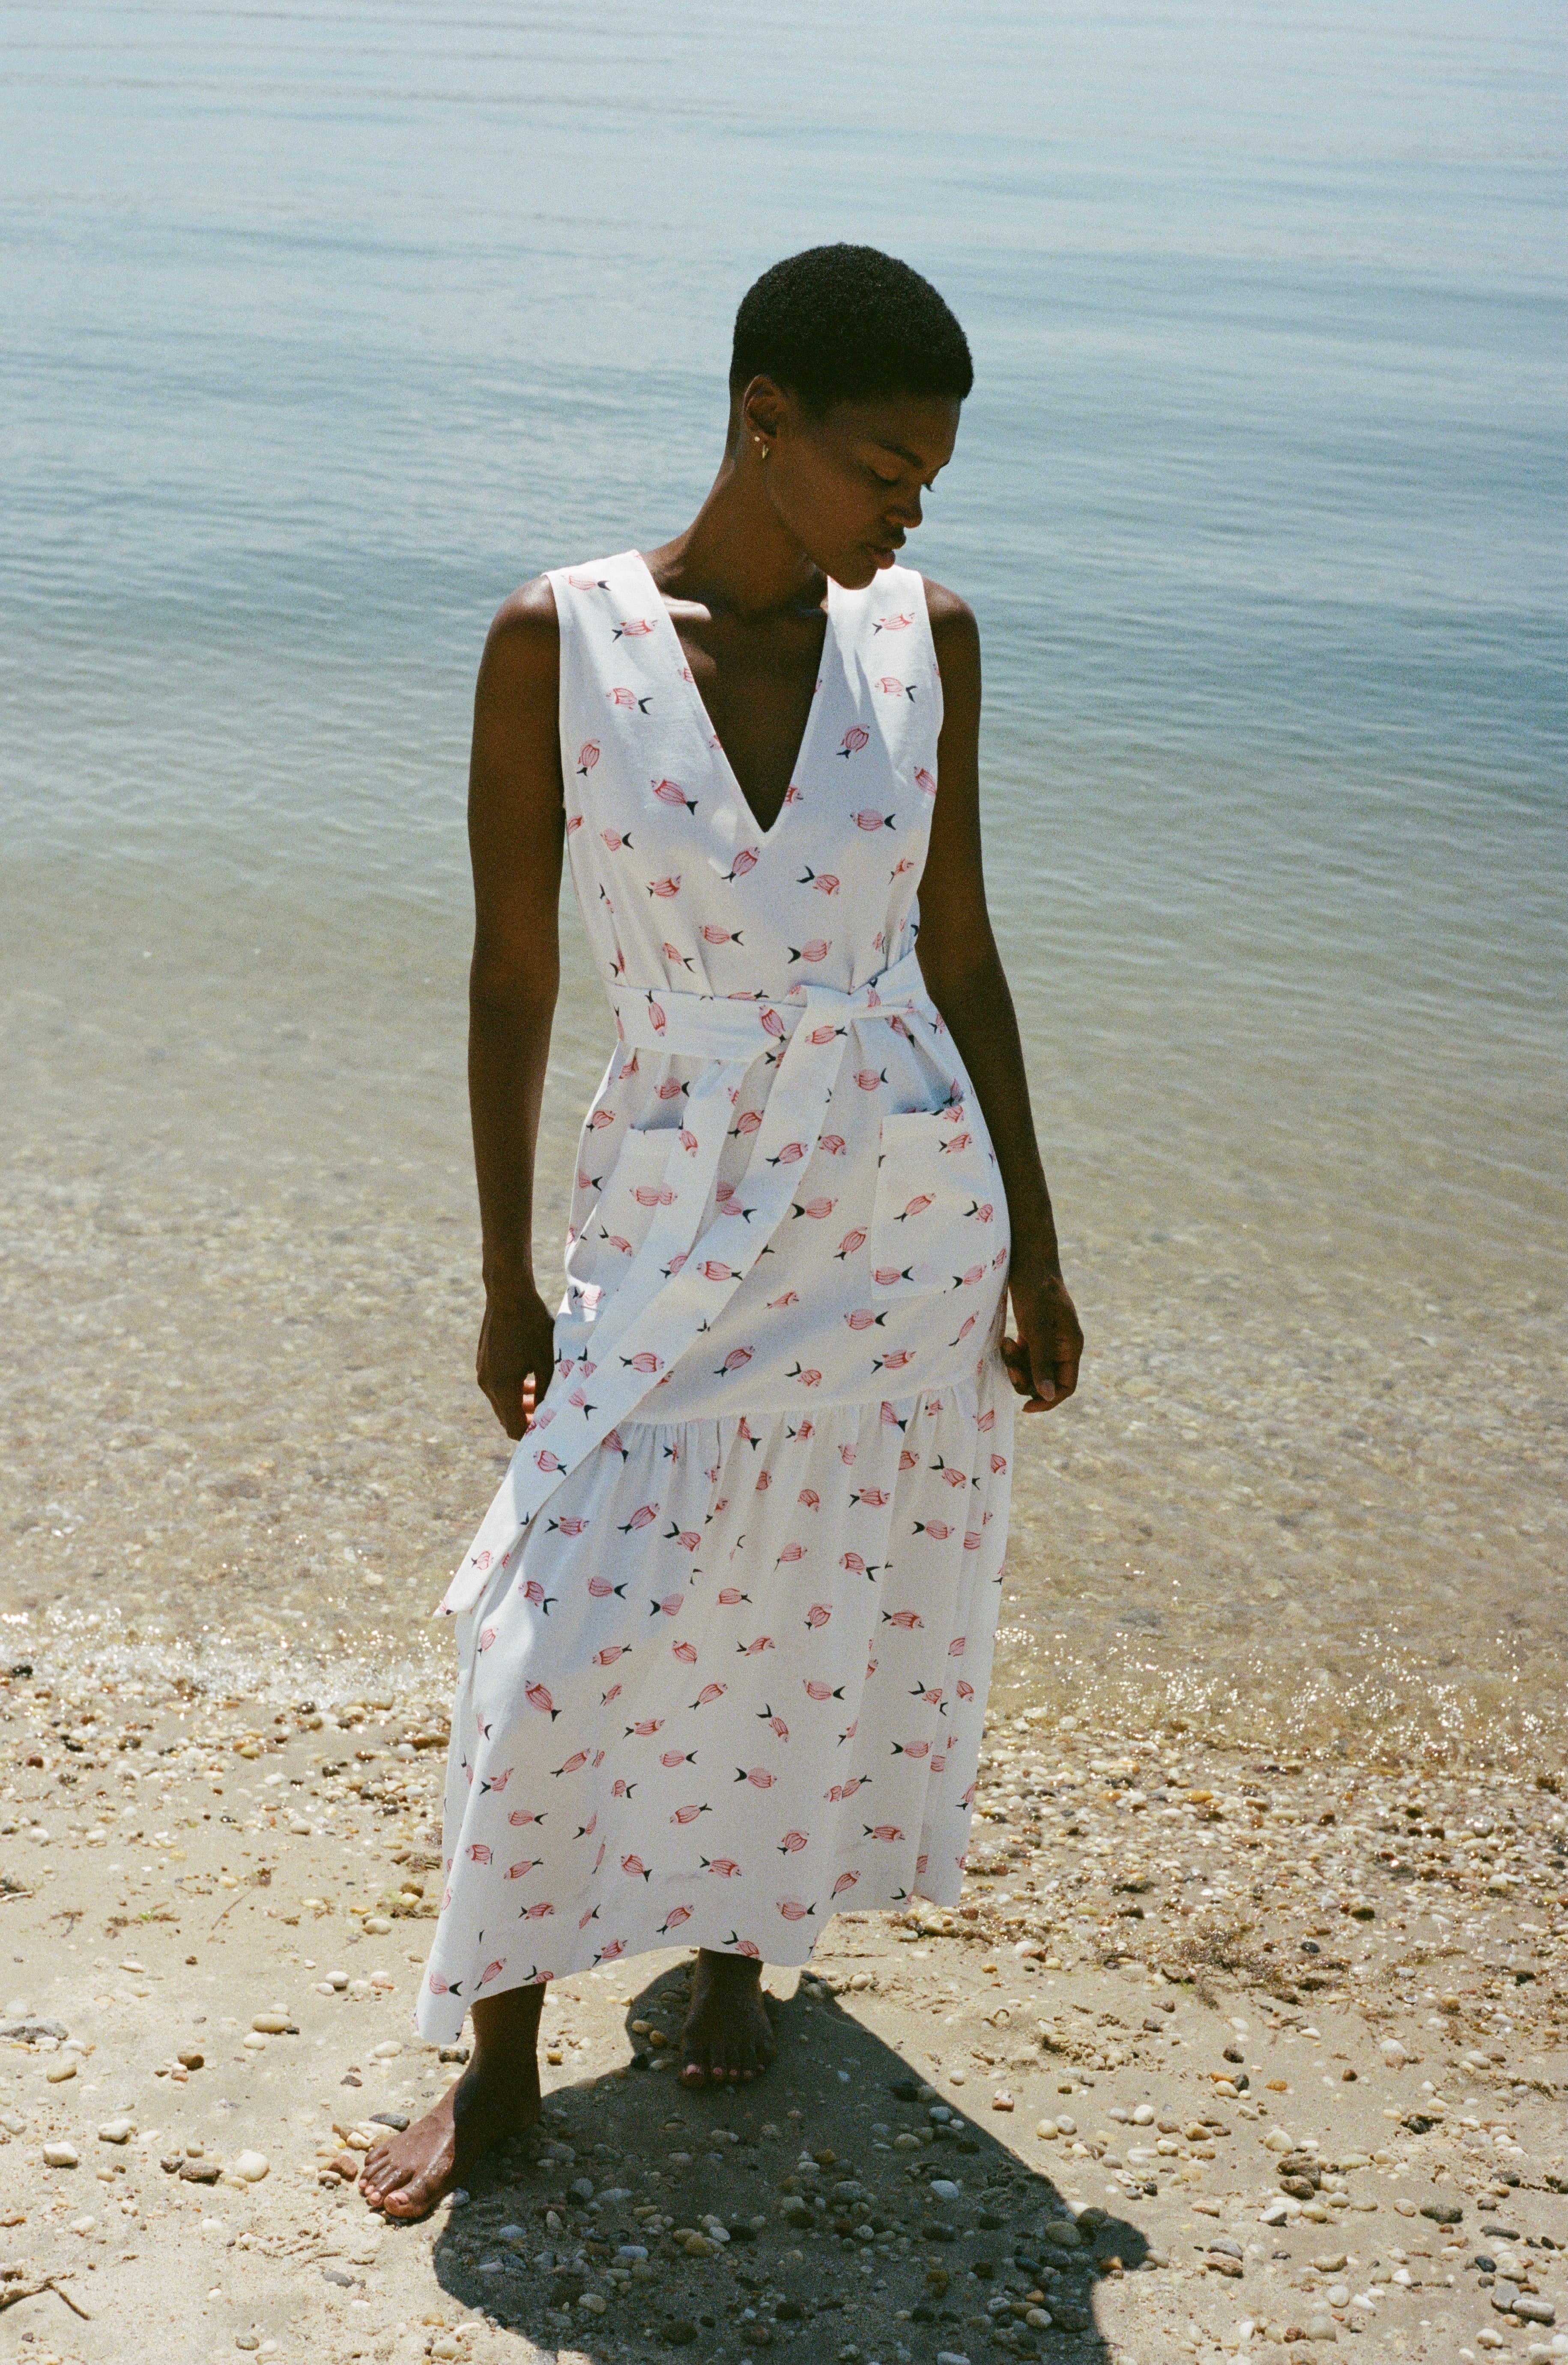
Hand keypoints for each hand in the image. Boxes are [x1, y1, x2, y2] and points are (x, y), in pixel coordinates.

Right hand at [476, 1288, 557, 1440]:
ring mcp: (482, 1373)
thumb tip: (547, 1416)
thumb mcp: (547, 1360)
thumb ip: (547, 1391)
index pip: (513, 1427)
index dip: (532, 1435)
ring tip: (543, 1398)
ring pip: (502, 1403)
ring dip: (520, 1406)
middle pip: (506, 1418)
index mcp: (502, 1386)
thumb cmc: (533, 1324)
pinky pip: (497, 1387)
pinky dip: (513, 1391)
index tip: (551, 1432)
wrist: (507, 1293)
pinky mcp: (483, 1363)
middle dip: (527, 1421)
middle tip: (551, 1417)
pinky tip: (531, 1381)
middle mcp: (487, 1384)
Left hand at [1001, 1267, 1082, 1412]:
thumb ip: (1042, 1361)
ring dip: (1016, 1364)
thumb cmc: (1036, 1290)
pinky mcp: (1033, 1334)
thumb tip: (1046, 1395)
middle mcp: (1062, 1347)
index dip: (1048, 1401)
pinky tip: (1005, 1340)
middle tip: (1008, 1362)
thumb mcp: (1037, 1326)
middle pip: (1045, 1381)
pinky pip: (1023, 1357)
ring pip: (1031, 1370)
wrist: (1029, 1260)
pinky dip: (1012, 1354)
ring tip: (1004, 1344)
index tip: (1025, 1407)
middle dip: (1025, 1378)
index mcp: (1071, 1346)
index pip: (1066, 1387)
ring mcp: (1047, 1341)